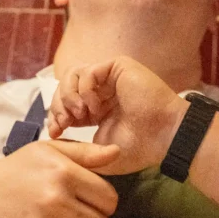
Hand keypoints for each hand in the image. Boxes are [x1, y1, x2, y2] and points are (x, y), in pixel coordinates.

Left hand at [47, 56, 186, 173]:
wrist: (164, 137)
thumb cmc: (138, 148)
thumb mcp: (99, 151)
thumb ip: (77, 144)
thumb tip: (54, 137)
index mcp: (98, 108)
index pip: (66, 102)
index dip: (56, 115)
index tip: (55, 132)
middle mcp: (102, 90)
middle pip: (66, 86)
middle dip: (59, 105)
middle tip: (63, 123)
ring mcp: (110, 77)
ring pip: (73, 74)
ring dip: (69, 95)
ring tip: (79, 114)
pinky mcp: (118, 66)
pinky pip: (88, 70)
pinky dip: (85, 89)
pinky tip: (94, 107)